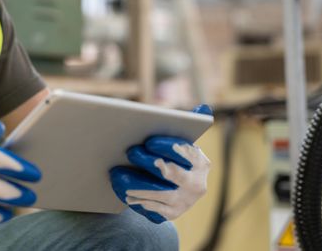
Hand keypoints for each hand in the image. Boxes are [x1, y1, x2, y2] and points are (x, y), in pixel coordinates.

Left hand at [109, 105, 211, 222]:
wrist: (178, 189)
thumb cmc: (174, 157)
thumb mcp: (182, 141)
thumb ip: (189, 123)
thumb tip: (204, 107)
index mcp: (201, 162)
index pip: (186, 153)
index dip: (168, 147)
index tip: (149, 141)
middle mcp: (197, 184)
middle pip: (172, 174)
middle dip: (150, 162)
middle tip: (130, 152)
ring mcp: (185, 202)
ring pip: (160, 194)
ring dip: (137, 183)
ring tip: (118, 174)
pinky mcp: (172, 214)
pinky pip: (152, 209)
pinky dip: (137, 200)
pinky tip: (122, 191)